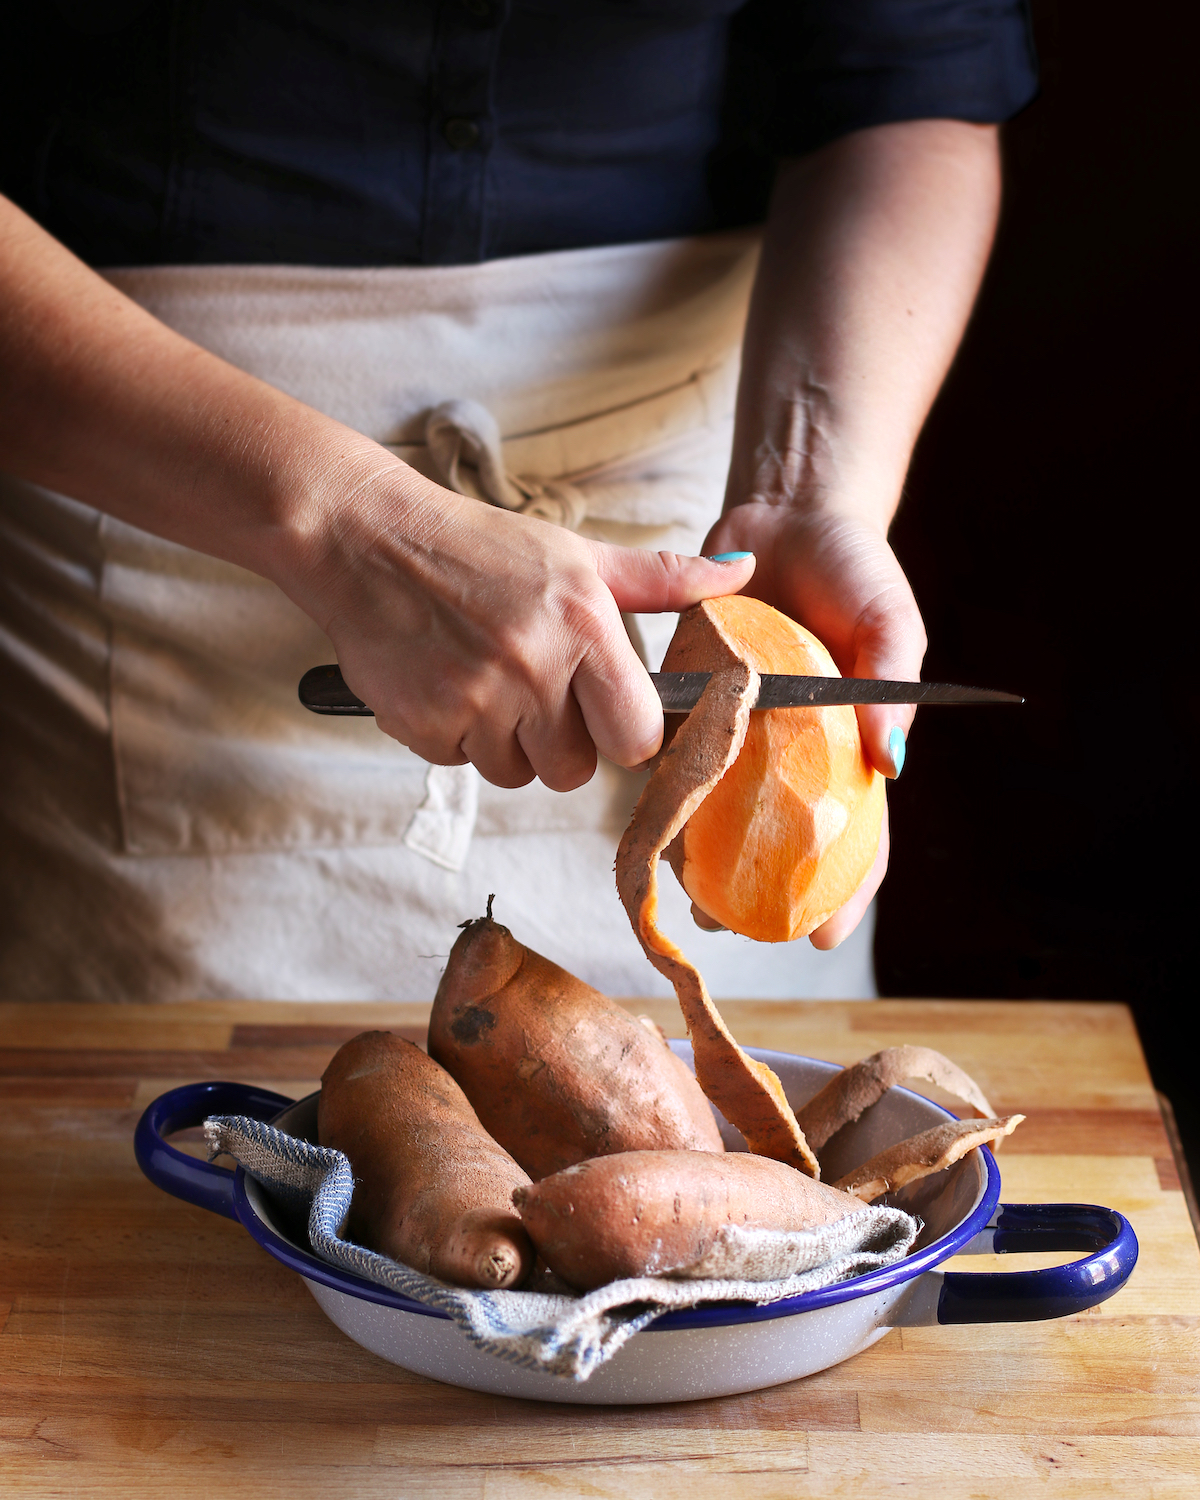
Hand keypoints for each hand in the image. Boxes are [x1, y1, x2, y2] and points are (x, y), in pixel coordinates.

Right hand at [286, 457, 756, 791]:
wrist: (369, 540)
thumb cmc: (481, 549)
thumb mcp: (578, 555)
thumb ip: (662, 579)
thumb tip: (741, 572)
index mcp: (583, 626)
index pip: (635, 737)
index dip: (623, 733)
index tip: (604, 712)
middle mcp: (533, 666)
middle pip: (577, 769)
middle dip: (562, 743)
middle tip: (535, 690)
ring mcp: (474, 699)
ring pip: (518, 773)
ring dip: (507, 741)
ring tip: (486, 678)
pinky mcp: (423, 724)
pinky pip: (462, 764)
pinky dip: (456, 735)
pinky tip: (446, 681)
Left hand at [700, 500, 925, 946]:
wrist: (784, 516)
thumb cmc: (853, 569)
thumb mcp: (890, 620)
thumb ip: (892, 685)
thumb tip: (891, 764)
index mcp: (845, 746)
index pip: (855, 836)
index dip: (844, 891)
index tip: (822, 935)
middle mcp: (789, 754)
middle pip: (778, 843)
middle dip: (758, 894)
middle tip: (735, 926)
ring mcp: (737, 734)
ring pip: (720, 814)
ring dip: (703, 858)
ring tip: (688, 894)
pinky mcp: (689, 703)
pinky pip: (674, 756)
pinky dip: (663, 790)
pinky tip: (649, 823)